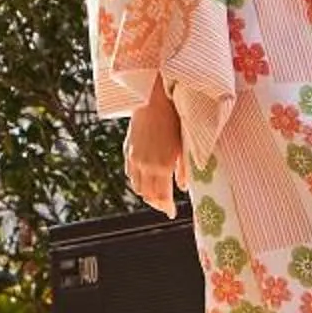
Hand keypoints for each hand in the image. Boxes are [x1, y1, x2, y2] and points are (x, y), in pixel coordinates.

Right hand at [123, 89, 183, 213]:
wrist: (152, 99)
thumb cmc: (173, 119)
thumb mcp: (183, 145)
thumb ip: (183, 169)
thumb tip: (183, 187)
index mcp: (161, 166)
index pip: (162, 196)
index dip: (166, 208)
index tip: (172, 213)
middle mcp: (145, 165)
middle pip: (147, 195)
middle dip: (157, 203)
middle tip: (165, 207)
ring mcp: (134, 158)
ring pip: (136, 186)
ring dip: (146, 194)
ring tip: (156, 195)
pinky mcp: (128, 150)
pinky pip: (130, 173)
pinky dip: (137, 181)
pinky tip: (145, 179)